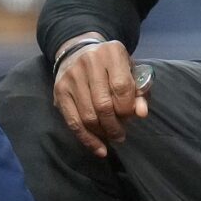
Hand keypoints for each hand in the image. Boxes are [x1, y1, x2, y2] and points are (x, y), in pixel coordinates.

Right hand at [51, 35, 147, 157]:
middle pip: (103, 105)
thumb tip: (141, 114)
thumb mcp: (131, 72)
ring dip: (102, 133)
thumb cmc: (112, 66)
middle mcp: (89, 61)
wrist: (79, 52)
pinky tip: (99, 149)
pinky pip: (73, 122)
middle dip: (114, 126)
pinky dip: (87, 139)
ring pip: (87, 116)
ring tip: (112, 137)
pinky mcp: (59, 91)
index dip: (128, 108)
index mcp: (112, 52)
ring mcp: (71, 76)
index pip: (122, 87)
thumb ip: (140, 92)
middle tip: (121, 135)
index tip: (131, 116)